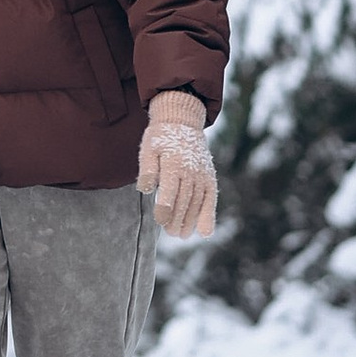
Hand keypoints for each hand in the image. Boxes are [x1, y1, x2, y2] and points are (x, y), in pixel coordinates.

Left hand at [136, 96, 216, 241]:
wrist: (182, 122)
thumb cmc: (160, 138)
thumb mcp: (148, 148)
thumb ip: (147, 170)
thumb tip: (145, 189)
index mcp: (173, 163)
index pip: (170, 190)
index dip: (165, 207)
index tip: (160, 221)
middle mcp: (190, 170)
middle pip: (184, 199)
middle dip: (177, 218)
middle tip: (171, 233)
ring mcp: (201, 174)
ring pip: (197, 202)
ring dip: (190, 220)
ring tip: (182, 234)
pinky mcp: (209, 178)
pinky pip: (210, 199)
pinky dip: (208, 215)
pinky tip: (205, 232)